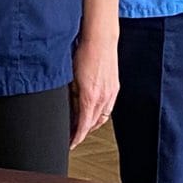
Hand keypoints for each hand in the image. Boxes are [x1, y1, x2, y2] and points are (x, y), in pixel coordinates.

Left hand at [69, 33, 118, 147]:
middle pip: (93, 124)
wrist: (101, 39)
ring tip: (82, 125)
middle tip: (73, 135)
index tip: (70, 143)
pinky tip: (93, 110)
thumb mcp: (70, 77)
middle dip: (83, 132)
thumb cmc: (84, 53)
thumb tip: (68, 109)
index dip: (76, 137)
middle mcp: (103, 98)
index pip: (83, 126)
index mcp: (90, 97)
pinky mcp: (115, 87)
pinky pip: (108, 107)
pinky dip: (100, 113)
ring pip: (102, 117)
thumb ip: (70, 96)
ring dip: (92, 123)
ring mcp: (111, 93)